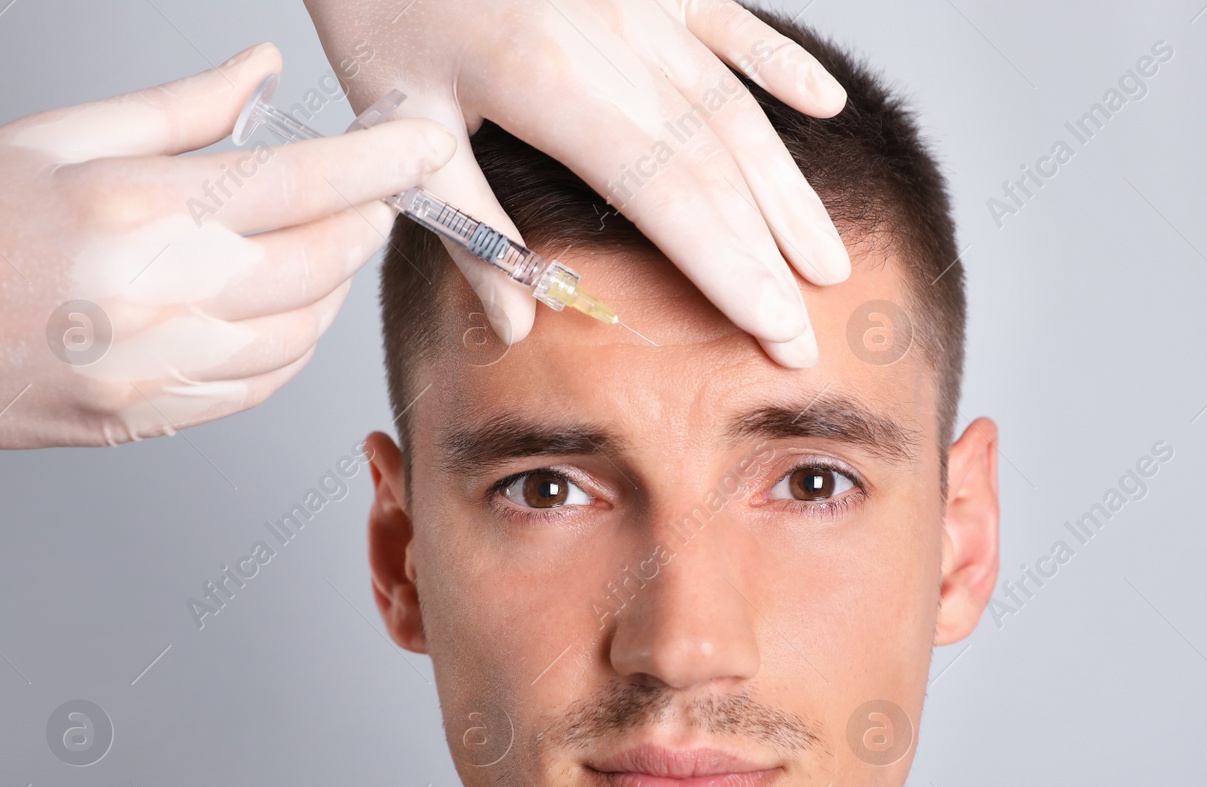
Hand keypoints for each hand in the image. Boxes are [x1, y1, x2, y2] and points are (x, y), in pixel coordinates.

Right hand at [0, 43, 455, 450]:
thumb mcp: (55, 136)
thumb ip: (178, 110)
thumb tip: (261, 71)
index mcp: (137, 208)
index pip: (303, 183)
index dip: (382, 163)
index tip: (424, 144)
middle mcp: (162, 294)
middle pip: (322, 259)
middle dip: (368, 219)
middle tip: (376, 191)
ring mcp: (162, 366)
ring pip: (306, 328)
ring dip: (337, 282)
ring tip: (326, 242)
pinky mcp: (157, 417)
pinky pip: (266, 383)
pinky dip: (298, 341)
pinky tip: (286, 305)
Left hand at [304, 0, 850, 366]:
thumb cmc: (379, 0)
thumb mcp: (401, 120)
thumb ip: (468, 224)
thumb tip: (518, 323)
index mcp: (549, 83)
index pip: (665, 197)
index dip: (728, 271)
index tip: (774, 331)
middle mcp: (613, 39)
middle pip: (715, 166)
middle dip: (769, 258)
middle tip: (808, 335)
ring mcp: (638, 2)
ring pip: (734, 107)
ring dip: (786, 190)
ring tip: (826, 261)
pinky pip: (729, 22)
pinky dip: (779, 65)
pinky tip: (827, 105)